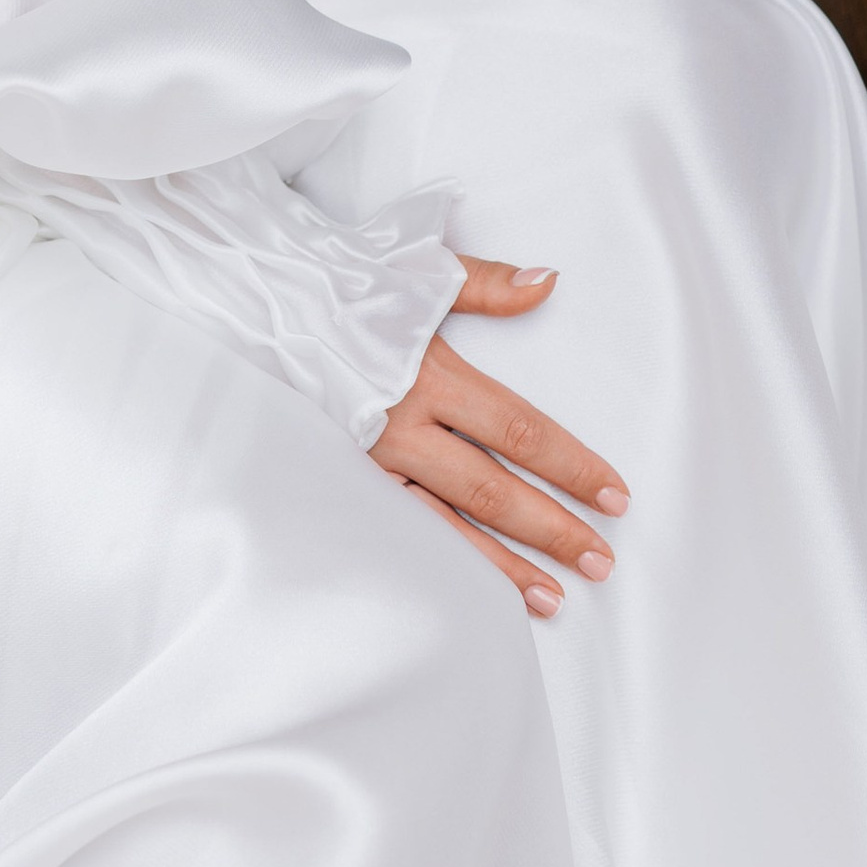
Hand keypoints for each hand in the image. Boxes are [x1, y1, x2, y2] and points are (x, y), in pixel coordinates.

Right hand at [373, 256, 628, 619]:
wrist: (252, 298)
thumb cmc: (339, 278)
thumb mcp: (417, 268)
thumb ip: (487, 283)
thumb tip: (547, 282)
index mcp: (430, 373)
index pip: (519, 430)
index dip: (571, 465)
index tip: (614, 495)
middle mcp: (402, 425)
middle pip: (491, 489)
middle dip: (551, 528)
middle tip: (601, 560)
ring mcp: (368, 461)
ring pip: (445, 526)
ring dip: (502, 567)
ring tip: (553, 599)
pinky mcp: (340, 481)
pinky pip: (398, 534)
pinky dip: (438, 567)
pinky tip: (469, 596)